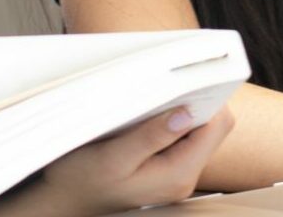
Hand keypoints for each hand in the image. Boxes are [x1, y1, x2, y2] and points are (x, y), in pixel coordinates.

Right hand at [0, 107, 236, 216]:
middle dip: (192, 102)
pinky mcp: (165, 168)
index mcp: (178, 174)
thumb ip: (150, 136)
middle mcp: (184, 176)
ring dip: (177, 112)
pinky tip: (143, 120)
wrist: (65, 202)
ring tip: (148, 106)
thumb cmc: (81, 181)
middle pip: (210, 127)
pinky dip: (166, 123)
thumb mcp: (111, 157)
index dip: (207, 98)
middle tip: (162, 90)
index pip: (217, 126)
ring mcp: (176, 174)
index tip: (185, 80)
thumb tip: (185, 112)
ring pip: (196, 130)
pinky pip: (179, 138)